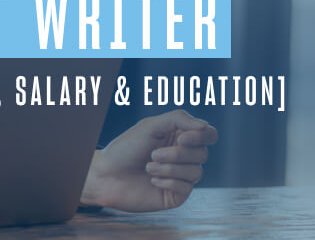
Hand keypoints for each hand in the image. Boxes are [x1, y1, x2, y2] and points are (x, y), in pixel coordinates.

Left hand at [80, 110, 217, 211]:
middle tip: (152, 154)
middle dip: (176, 154)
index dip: (201, 136)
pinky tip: (152, 180)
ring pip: (196, 171)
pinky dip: (168, 181)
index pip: (208, 135)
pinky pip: (186, 188)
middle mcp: (184, 156)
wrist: (106, 175)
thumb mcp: (150, 126)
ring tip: (148, 167)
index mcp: (180, 137)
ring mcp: (181, 176)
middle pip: (202, 153)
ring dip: (169, 168)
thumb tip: (205, 126)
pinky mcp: (176, 195)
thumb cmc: (126, 148)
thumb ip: (178, 119)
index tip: (181, 139)